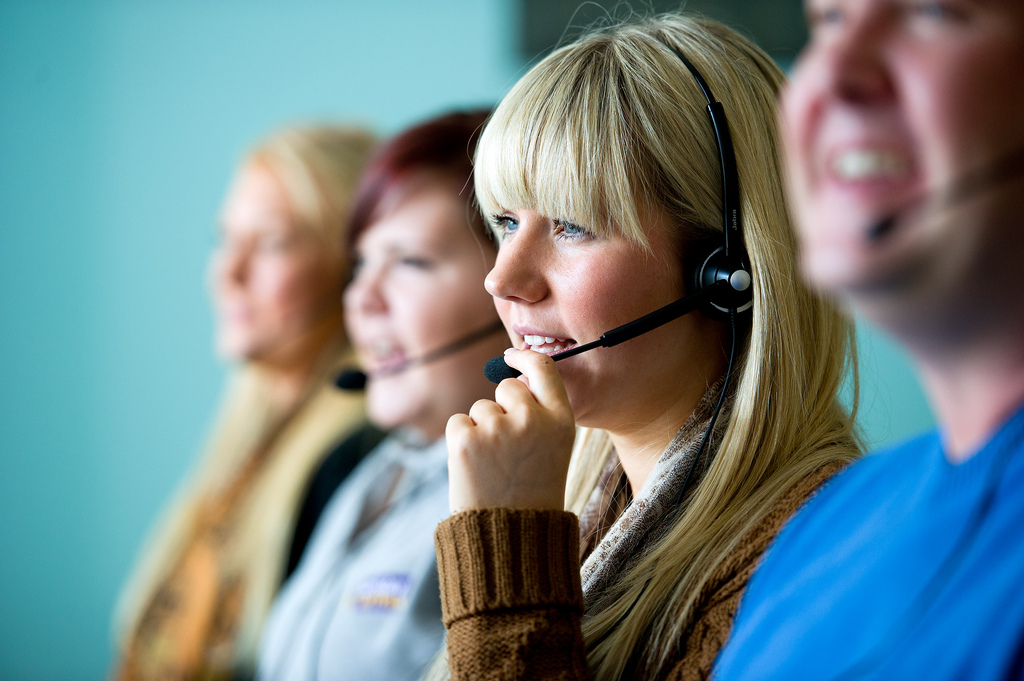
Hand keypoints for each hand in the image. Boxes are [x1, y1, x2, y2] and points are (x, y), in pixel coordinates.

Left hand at [446, 349, 575, 512]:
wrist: (510, 539)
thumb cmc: (533, 495)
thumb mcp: (553, 450)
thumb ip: (540, 414)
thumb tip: (512, 376)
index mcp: (562, 421)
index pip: (545, 368)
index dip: (526, 356)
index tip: (512, 357)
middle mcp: (532, 419)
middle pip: (507, 387)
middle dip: (501, 407)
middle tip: (506, 448)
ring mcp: (497, 427)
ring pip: (480, 408)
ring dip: (481, 429)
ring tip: (493, 467)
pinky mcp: (465, 439)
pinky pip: (458, 422)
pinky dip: (461, 441)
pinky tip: (475, 467)